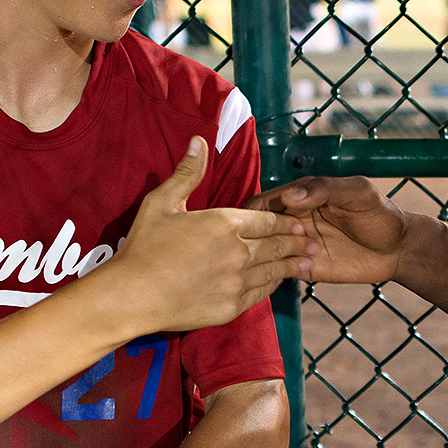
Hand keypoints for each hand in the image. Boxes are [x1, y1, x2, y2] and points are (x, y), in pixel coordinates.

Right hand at [101, 138, 315, 332]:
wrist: (133, 296)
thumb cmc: (144, 247)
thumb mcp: (162, 202)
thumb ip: (187, 173)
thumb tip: (199, 141)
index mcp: (226, 223)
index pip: (267, 219)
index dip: (285, 220)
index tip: (299, 222)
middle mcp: (239, 252)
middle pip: (277, 245)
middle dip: (298, 243)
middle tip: (314, 243)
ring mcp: (237, 281)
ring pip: (274, 270)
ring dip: (292, 265)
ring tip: (308, 263)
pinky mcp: (231, 307)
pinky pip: (260, 293)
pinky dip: (272, 286)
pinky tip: (278, 283)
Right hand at [247, 175, 410, 284]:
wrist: (398, 249)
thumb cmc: (381, 214)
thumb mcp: (358, 193)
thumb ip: (325, 190)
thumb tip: (290, 195)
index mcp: (302, 196)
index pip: (265, 201)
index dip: (254, 211)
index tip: (251, 222)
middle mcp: (294, 219)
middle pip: (259, 227)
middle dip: (253, 236)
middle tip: (265, 244)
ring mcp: (297, 244)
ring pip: (265, 250)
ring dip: (264, 256)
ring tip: (286, 258)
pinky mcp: (304, 267)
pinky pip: (279, 270)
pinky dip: (273, 274)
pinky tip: (284, 274)